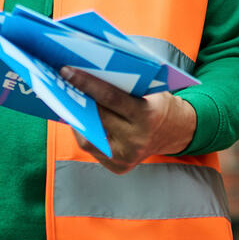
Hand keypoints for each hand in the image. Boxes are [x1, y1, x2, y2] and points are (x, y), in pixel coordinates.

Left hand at [60, 67, 196, 174]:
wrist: (176, 132)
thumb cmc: (158, 104)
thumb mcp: (149, 90)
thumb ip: (124, 85)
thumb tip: (89, 72)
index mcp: (146, 117)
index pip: (110, 98)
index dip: (86, 83)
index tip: (67, 72)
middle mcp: (135, 140)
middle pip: (97, 117)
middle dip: (78, 100)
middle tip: (62, 84)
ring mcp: (126, 157)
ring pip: (89, 138)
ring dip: (77, 120)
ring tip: (70, 103)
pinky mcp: (119, 167)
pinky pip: (92, 149)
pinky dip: (85, 134)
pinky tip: (81, 121)